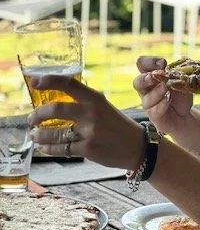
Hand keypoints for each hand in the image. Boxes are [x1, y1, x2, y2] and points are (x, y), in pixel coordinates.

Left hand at [27, 75, 144, 169]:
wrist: (137, 147)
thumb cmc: (117, 126)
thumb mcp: (103, 107)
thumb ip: (82, 103)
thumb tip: (53, 104)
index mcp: (95, 98)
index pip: (68, 84)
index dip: (49, 80)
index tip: (34, 82)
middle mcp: (92, 113)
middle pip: (55, 109)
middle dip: (37, 115)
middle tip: (31, 119)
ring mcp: (90, 132)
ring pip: (54, 133)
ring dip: (40, 135)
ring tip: (36, 135)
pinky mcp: (88, 149)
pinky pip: (61, 148)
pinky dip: (48, 149)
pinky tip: (45, 147)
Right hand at [133, 56, 192, 133]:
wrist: (183, 114)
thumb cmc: (179, 94)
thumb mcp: (180, 81)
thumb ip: (176, 74)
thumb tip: (175, 68)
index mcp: (150, 75)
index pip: (142, 64)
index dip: (150, 61)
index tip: (163, 63)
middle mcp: (145, 88)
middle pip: (137, 81)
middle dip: (146, 78)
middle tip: (156, 76)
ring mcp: (148, 102)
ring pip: (146, 97)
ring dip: (157, 91)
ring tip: (166, 88)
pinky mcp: (153, 114)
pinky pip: (154, 109)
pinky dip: (162, 103)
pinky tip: (168, 100)